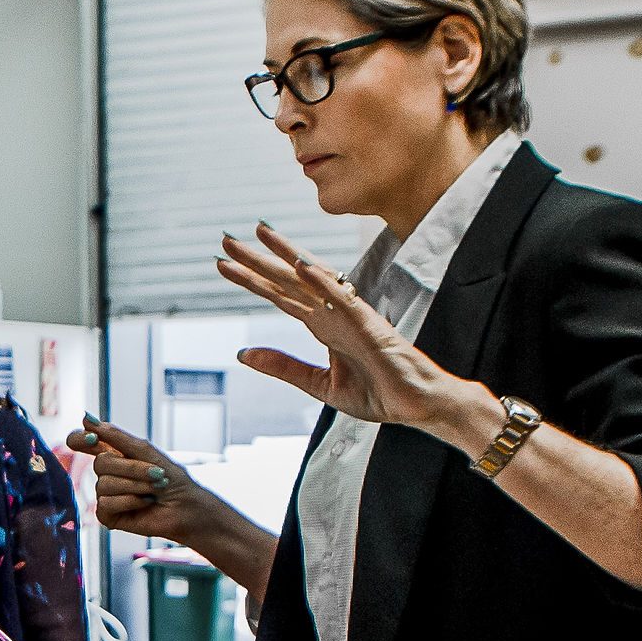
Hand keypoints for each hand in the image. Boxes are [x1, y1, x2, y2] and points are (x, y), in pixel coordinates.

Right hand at [69, 417, 219, 546]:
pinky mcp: (107, 515)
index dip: (80, 439)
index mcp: (112, 453)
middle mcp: (105, 473)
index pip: (80, 442)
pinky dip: (131, 501)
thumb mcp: (145, 450)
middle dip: (132, 468)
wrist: (187, 506)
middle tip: (156, 473)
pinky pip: (106, 503)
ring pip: (104, 484)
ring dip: (136, 485)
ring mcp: (105, 494)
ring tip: (154, 489)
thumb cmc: (171, 478)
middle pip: (100, 463)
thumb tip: (86, 419)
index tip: (93, 438)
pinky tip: (145, 502)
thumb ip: (115, 436)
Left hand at [217, 223, 479, 433]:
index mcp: (322, 325)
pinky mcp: (370, 327)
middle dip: (258, 260)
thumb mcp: (319, 384)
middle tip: (226, 240)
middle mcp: (333, 314)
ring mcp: (351, 317)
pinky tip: (302, 266)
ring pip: (312, 281)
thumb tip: (242, 353)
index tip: (223, 263)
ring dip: (285, 256)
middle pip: (289, 281)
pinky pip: (344, 300)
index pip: (281, 295)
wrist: (417, 405)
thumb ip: (283, 366)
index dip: (253, 279)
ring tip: (259, 235)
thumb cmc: (378, 391)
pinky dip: (324, 282)